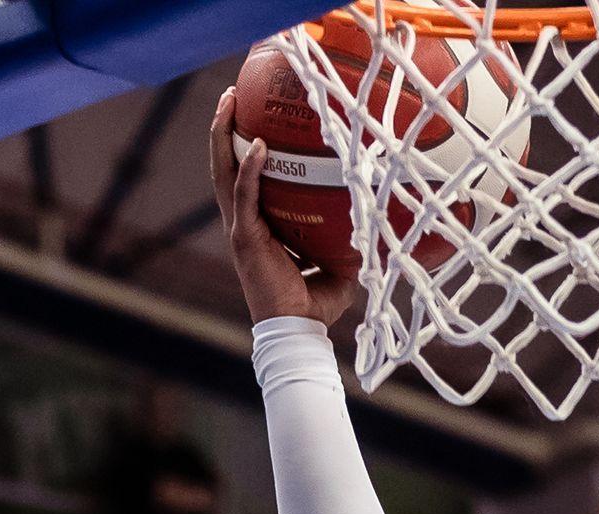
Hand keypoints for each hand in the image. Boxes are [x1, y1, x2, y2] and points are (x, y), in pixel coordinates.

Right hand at [212, 88, 357, 329]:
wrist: (297, 332)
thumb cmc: (313, 306)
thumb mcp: (336, 269)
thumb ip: (345, 245)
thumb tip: (374, 226)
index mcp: (257, 228)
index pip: (242, 180)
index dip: (241, 149)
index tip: (248, 118)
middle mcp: (242, 223)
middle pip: (224, 166)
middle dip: (224, 129)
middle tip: (230, 96)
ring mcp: (240, 230)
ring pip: (223, 173)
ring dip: (224, 136)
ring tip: (229, 103)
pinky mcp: (245, 239)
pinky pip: (244, 196)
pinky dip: (250, 170)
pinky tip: (259, 146)